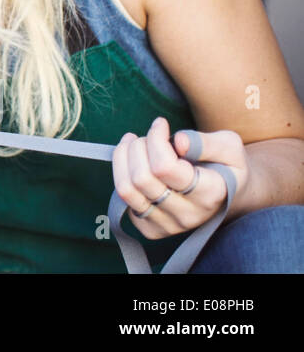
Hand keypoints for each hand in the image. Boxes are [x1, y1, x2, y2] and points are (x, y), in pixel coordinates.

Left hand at [112, 116, 249, 238]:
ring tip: (134, 142)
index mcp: (210, 194)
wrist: (228, 195)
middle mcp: (188, 215)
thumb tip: (179, 141)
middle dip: (139, 146)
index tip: (161, 124)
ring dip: (123, 157)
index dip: (155, 140)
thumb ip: (206, 143)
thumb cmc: (227, 165)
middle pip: (142, 177)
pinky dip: (121, 172)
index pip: (165, 168)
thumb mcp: (229, 146)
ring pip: (126, 189)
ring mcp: (168, 225)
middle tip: (150, 135)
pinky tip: (132, 159)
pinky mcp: (152, 228)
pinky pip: (123, 199)